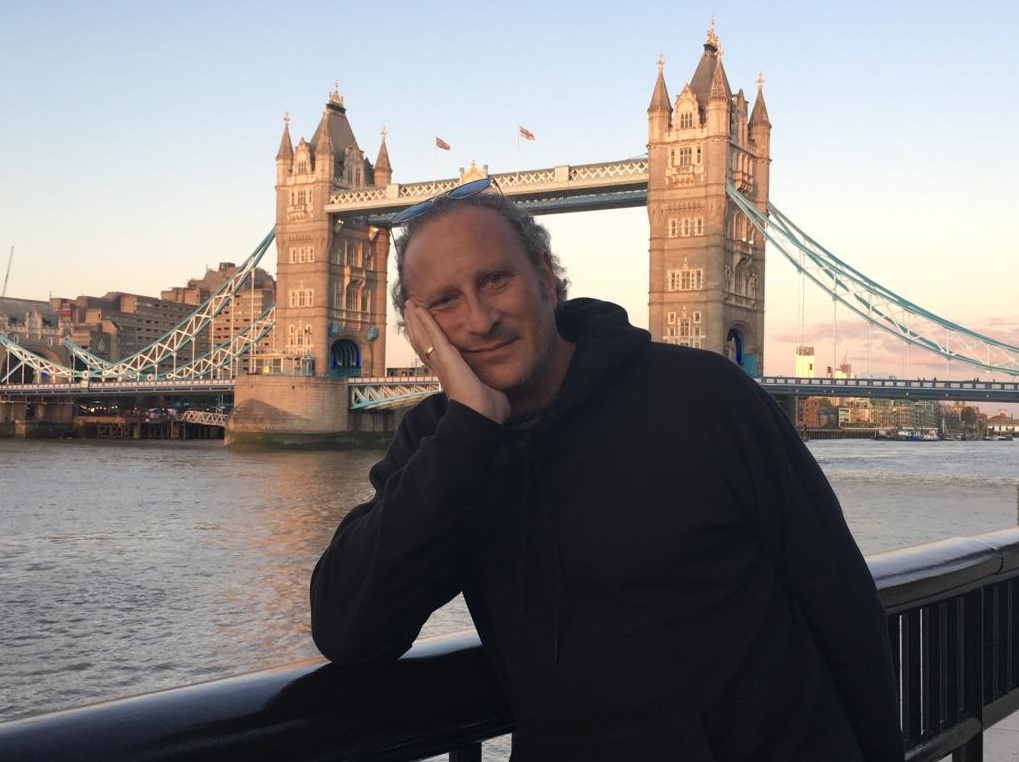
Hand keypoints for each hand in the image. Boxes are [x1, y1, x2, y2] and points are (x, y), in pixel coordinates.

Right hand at [404, 302, 509, 422]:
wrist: (482, 416)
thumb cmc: (489, 409)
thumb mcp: (488, 390)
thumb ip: (490, 385)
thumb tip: (500, 389)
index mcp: (450, 374)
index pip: (433, 352)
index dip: (425, 339)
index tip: (421, 327)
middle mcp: (441, 367)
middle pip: (422, 342)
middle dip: (415, 325)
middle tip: (409, 309)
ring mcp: (442, 362)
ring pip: (422, 337)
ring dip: (415, 320)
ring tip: (409, 305)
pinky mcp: (446, 358)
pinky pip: (433, 335)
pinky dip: (424, 321)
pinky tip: (418, 309)